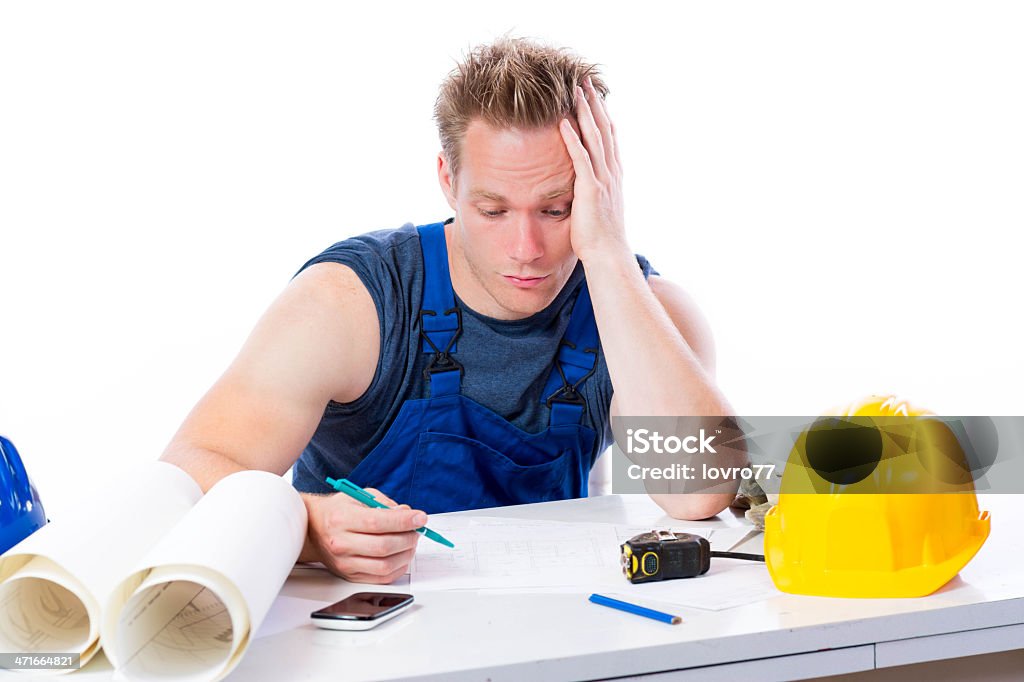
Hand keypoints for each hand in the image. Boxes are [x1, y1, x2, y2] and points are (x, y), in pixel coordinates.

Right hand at [302, 488, 424, 582]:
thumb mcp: (359, 496)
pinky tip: (402, 556)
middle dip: (408, 538)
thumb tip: (408, 514)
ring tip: (411, 542)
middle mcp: (341, 543)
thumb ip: (385, 504)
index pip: (378, 522)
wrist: (313, 528)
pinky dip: (398, 568)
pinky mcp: (350, 575)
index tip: (420, 517)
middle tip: (417, 530)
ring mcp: (344, 562)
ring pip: (384, 565)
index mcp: (342, 519)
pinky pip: (380, 578)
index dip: (404, 521)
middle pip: (383, 546)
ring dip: (406, 554)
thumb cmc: (338, 510)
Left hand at [559, 76, 628, 264]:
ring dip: (584, 113)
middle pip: (604, 130)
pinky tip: (563, 122)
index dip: (601, 114)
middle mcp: (611, 173)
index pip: (609, 137)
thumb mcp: (598, 208)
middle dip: (593, 104)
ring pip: (594, 138)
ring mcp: (603, 180)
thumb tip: (584, 186)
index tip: (592, 94)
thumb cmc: (600, 239)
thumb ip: (593, 191)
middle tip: (584, 81)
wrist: (609, 257)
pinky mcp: (591, 190)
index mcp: (613, 175)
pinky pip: (581, 159)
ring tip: (574, 90)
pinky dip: (573, 139)